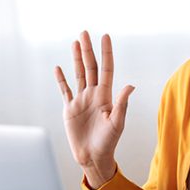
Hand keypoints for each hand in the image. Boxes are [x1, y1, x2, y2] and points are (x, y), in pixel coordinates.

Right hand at [54, 31, 134, 189]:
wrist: (93, 157)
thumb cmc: (108, 142)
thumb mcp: (117, 123)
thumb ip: (122, 103)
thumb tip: (131, 85)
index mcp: (106, 96)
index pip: (106, 69)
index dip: (106, 53)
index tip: (105, 36)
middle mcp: (93, 94)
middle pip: (90, 67)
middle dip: (88, 50)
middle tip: (85, 32)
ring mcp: (81, 100)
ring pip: (78, 74)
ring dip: (76, 58)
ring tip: (75, 42)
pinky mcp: (70, 109)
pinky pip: (65, 90)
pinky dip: (61, 79)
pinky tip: (58, 68)